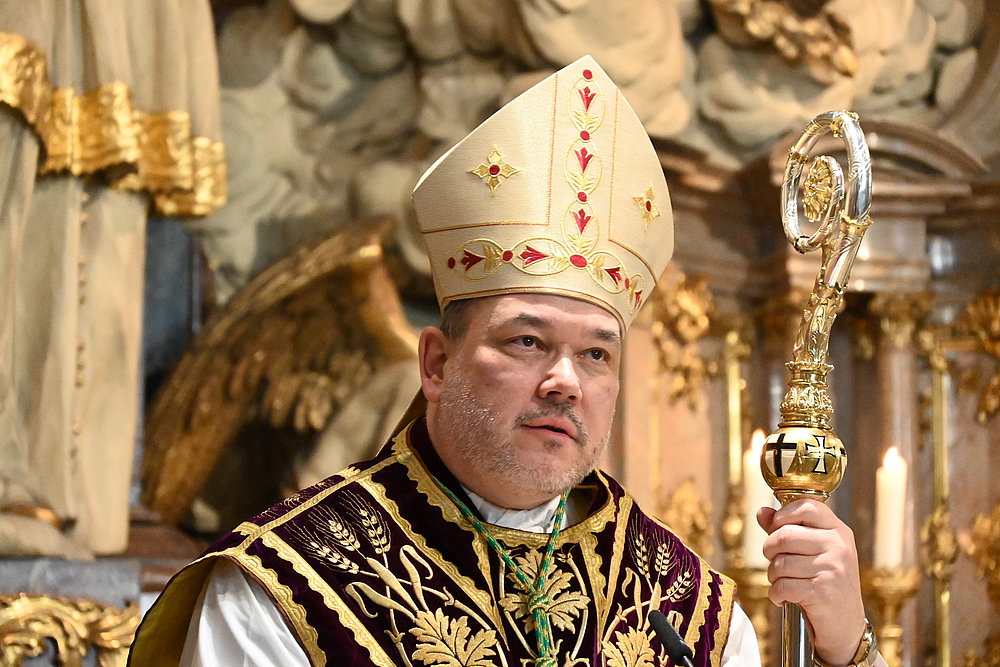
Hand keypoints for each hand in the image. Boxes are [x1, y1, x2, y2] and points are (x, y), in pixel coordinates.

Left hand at [757, 499, 865, 665]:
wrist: (846, 628)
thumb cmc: (825, 584)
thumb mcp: (812, 552)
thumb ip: (787, 529)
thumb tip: (761, 511)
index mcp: (839, 531)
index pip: (806, 506)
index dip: (783, 516)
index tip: (777, 531)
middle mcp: (839, 547)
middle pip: (784, 535)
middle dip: (770, 550)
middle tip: (775, 562)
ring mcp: (833, 569)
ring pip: (780, 562)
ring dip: (772, 576)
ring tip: (784, 582)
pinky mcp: (822, 592)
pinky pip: (782, 586)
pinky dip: (776, 595)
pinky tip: (784, 598)